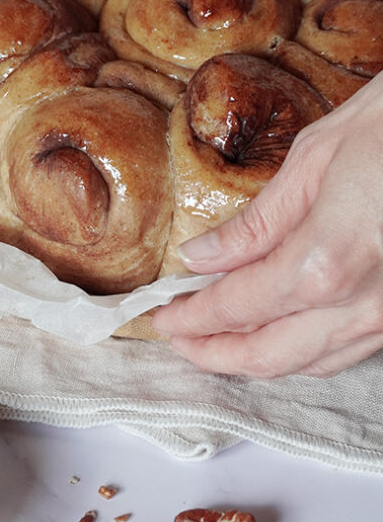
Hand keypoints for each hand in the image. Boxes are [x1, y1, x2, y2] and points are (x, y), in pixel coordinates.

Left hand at [152, 71, 382, 376]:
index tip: (162, 315)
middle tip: (178, 338)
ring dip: (256, 359)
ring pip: (311, 363)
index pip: (235, 307)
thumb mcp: (315, 158)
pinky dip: (303, 351)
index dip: (190, 317)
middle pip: (268, 355)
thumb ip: (256, 222)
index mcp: (325, 262)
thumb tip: (203, 257)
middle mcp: (360, 304)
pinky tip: (280, 333)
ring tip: (217, 341)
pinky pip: (349, 350)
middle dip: (213, 354)